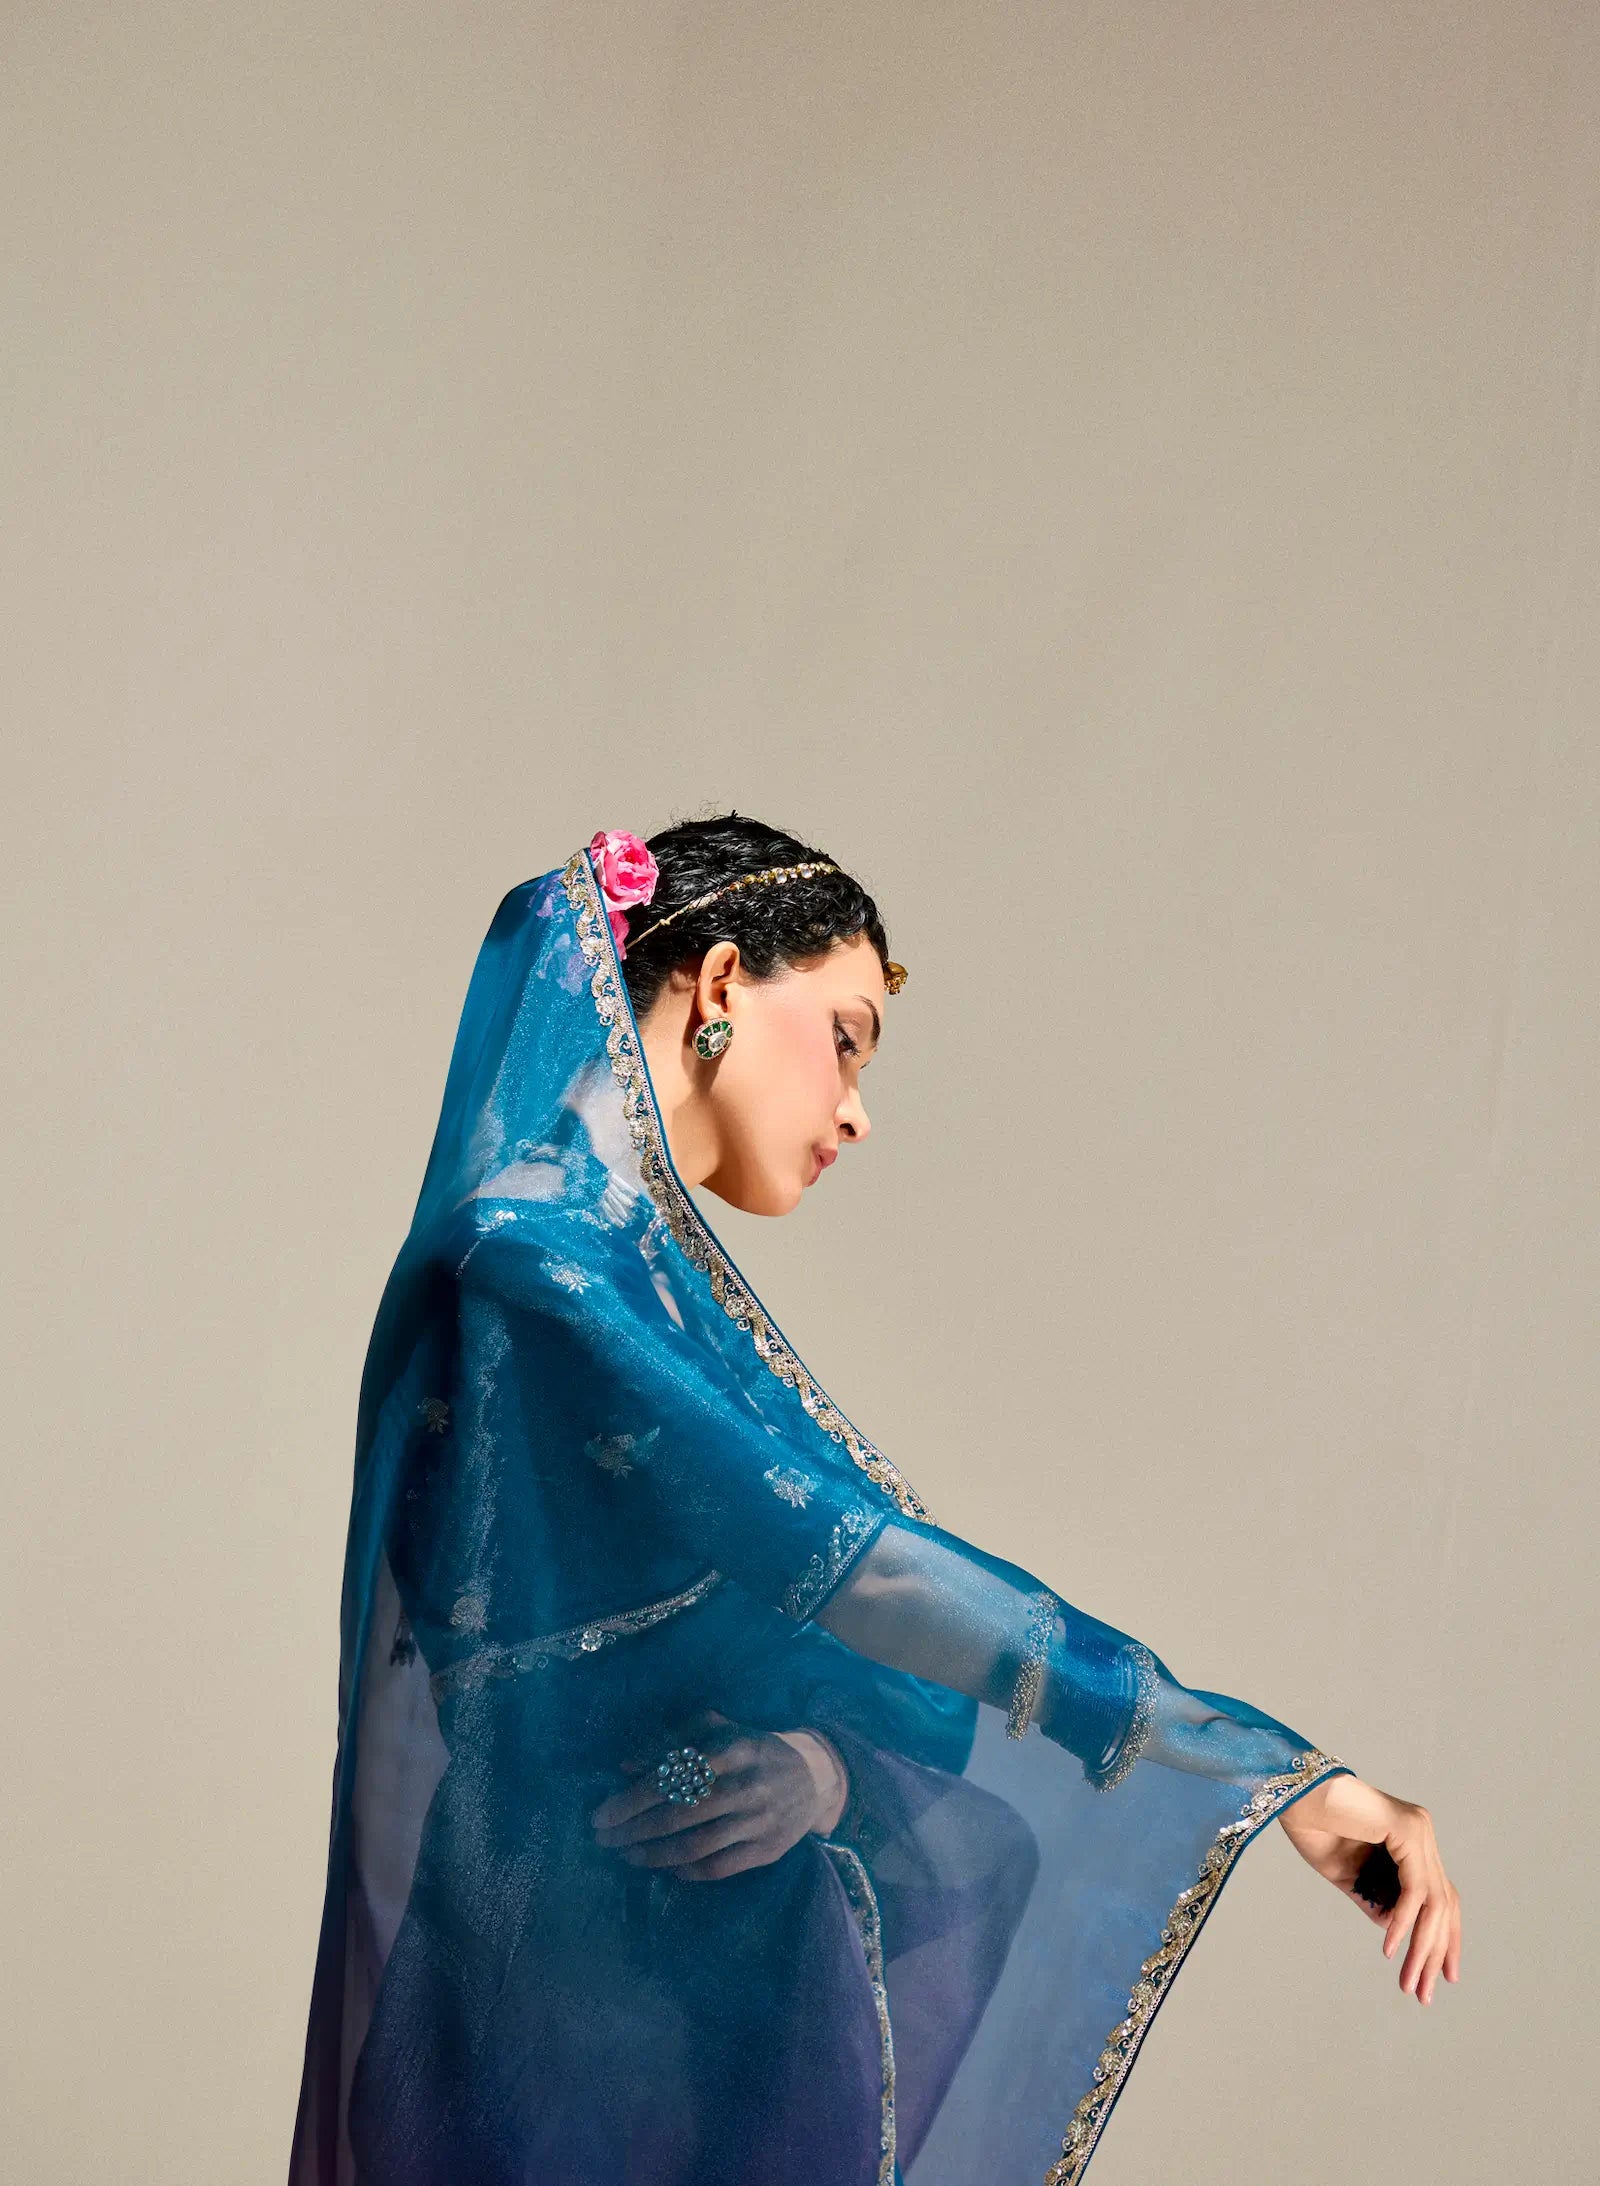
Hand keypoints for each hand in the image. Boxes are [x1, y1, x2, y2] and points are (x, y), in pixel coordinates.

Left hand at [589, 1709, 848, 1880]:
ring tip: (626, 1854)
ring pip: (695, 1846)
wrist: (815, 1776)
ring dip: (652, 1855)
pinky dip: (685, 1871)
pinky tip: (664, 1867)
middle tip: (604, 1838)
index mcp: (731, 1748)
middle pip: (678, 1815)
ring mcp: (758, 1821)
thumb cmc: (752, 1749)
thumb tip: (626, 1766)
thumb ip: (672, 1742)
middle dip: (633, 1830)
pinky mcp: (768, 1851)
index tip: (600, 1814)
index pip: (671, 1778)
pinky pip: (718, 1868)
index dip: (631, 1799)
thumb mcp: (718, 1729)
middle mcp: (746, 1785)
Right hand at [1277, 1771, 1461, 2004]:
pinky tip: (1389, 1947)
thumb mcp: (1349, 1875)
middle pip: (1445, 1903)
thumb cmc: (1312, 1825)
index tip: (1440, 1977)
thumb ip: (1375, 1899)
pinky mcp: (1407, 1828)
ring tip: (1408, 1980)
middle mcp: (1421, 1832)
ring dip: (1422, 1946)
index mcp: (1410, 1840)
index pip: (1441, 1897)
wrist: (1291, 1793)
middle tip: (1423, 1993)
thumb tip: (1397, 1931)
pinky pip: (1415, 1889)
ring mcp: (1418, 1828)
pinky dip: (1404, 1922)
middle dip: (1435, 1952)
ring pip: (1435, 1901)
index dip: (1444, 1938)